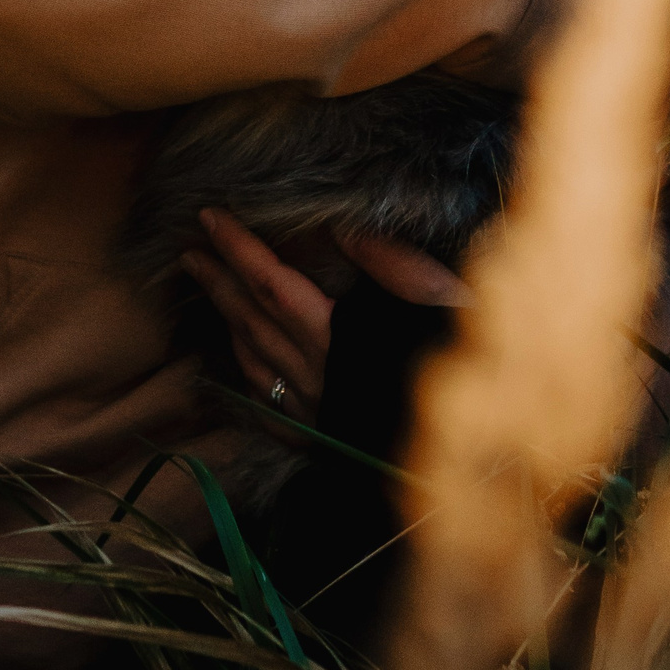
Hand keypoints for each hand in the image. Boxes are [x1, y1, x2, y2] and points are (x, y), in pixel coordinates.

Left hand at [181, 208, 471, 428]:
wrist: (479, 453)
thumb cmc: (464, 364)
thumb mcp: (439, 301)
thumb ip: (388, 262)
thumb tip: (341, 226)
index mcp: (338, 338)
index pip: (273, 284)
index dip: (240, 250)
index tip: (210, 217)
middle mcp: (316, 376)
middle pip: (253, 321)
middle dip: (219, 282)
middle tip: (190, 252)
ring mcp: (316, 411)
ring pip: (256, 362)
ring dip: (229, 322)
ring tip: (212, 293)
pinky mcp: (325, 440)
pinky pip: (272, 405)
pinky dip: (252, 375)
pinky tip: (246, 362)